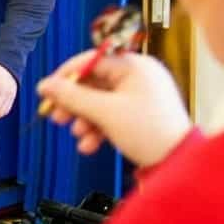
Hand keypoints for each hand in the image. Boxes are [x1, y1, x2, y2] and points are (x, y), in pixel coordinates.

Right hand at [35, 51, 191, 168]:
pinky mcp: (140, 113)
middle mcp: (139, 76)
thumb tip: (45, 85)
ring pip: (101, 101)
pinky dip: (98, 128)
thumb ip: (72, 97)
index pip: (92, 61)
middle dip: (74, 103)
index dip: (67, 76)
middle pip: (94, 83)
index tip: (48, 90)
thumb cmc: (150, 132)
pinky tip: (89, 144)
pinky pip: (111, 114)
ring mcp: (140, 95)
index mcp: (135, 66)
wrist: (177, 163)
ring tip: (77, 134)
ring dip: (85, 119)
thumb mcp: (105, 112)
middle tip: (57, 115)